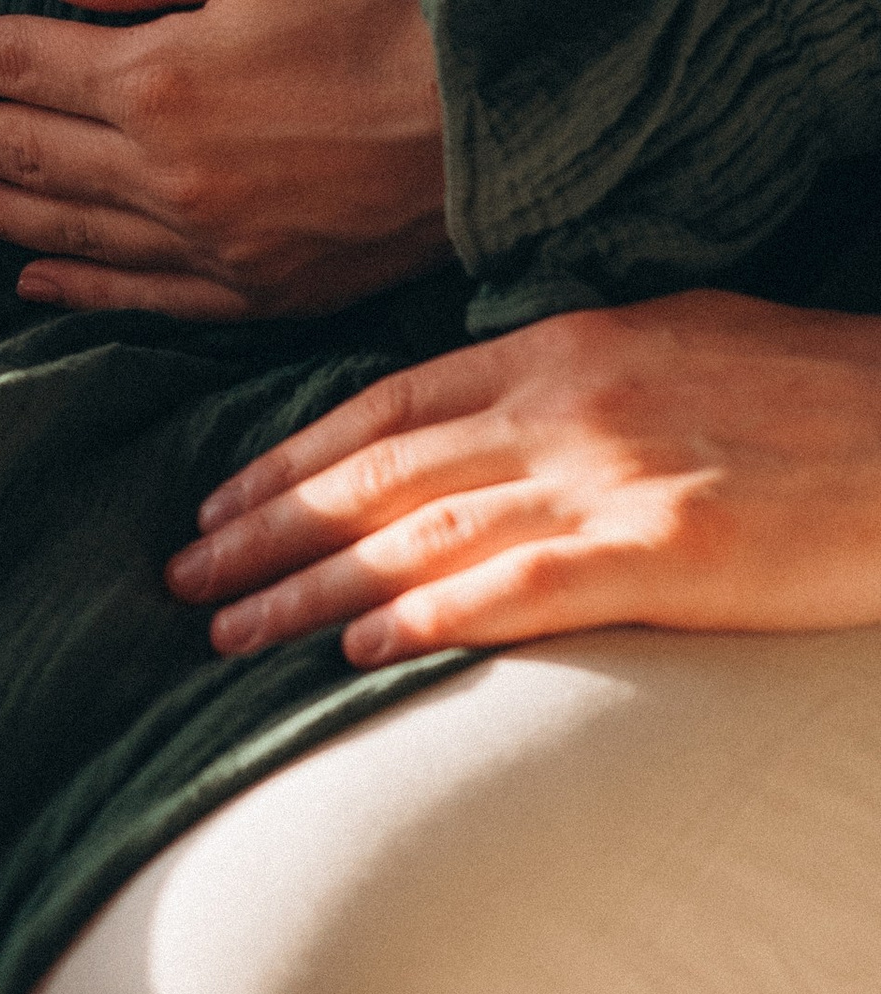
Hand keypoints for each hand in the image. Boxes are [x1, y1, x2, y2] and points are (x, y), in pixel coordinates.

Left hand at [0, 0, 448, 317]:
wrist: (517, 113)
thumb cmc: (401, 4)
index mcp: (159, 76)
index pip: (16, 64)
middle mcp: (167, 172)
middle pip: (21, 153)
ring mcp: (210, 242)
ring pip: (64, 230)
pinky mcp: (258, 290)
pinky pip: (139, 294)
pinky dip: (73, 287)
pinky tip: (26, 279)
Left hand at [168, 292, 880, 663]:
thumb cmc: (828, 397)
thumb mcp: (683, 342)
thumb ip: (576, 375)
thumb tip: (487, 417)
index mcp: (569, 343)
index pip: (389, 403)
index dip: (289, 455)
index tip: (218, 499)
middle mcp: (569, 402)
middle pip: (376, 471)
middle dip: (264, 526)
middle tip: (178, 577)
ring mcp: (613, 477)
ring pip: (415, 534)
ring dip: (305, 586)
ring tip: (224, 630)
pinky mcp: (667, 553)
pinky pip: (512, 589)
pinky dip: (420, 616)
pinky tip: (352, 650)